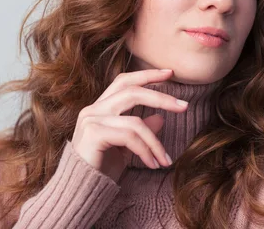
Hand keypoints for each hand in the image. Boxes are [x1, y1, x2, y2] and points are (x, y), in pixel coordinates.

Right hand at [70, 69, 187, 181]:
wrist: (80, 191)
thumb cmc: (101, 169)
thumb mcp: (126, 147)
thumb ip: (140, 131)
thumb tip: (161, 118)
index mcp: (100, 107)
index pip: (124, 81)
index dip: (147, 75)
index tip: (170, 73)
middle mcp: (93, 109)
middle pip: (132, 92)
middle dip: (161, 98)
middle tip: (184, 107)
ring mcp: (91, 120)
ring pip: (135, 121)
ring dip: (155, 142)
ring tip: (166, 159)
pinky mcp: (93, 134)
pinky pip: (129, 136)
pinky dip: (146, 151)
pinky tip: (152, 164)